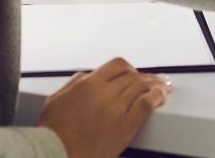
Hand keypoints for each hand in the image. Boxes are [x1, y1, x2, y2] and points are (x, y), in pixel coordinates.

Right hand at [36, 57, 169, 157]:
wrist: (54, 153)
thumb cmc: (52, 132)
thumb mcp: (57, 98)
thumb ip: (76, 83)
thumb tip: (89, 76)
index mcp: (89, 84)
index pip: (117, 65)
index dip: (129, 68)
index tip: (134, 73)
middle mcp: (105, 93)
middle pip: (132, 77)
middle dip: (144, 78)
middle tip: (152, 81)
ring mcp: (116, 109)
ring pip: (141, 88)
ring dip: (154, 85)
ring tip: (162, 87)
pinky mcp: (124, 126)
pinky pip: (146, 105)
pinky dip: (156, 98)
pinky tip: (160, 97)